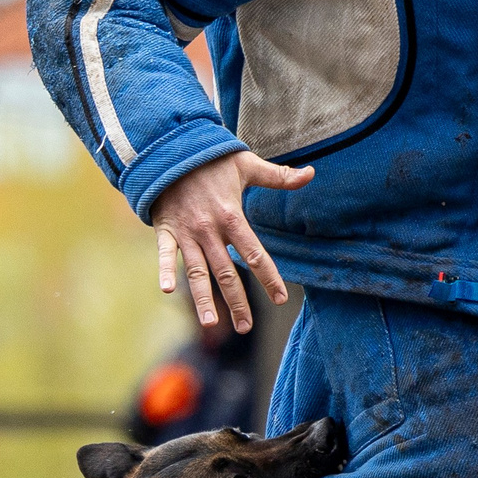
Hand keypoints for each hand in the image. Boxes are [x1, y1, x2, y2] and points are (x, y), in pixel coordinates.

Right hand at [150, 150, 315, 328]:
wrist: (172, 150)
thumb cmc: (213, 161)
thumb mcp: (247, 165)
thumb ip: (279, 176)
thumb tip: (312, 173)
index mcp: (232, 217)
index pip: (255, 254)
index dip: (269, 278)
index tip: (280, 298)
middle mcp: (210, 230)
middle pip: (226, 273)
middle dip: (237, 303)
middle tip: (247, 328)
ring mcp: (187, 232)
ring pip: (197, 271)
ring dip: (204, 298)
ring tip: (211, 324)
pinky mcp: (166, 230)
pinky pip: (165, 254)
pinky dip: (165, 270)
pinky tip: (168, 290)